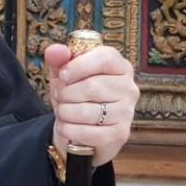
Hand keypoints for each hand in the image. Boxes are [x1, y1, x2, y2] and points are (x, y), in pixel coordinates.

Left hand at [45, 42, 137, 167]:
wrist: (77, 124)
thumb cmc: (73, 91)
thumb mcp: (63, 72)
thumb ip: (58, 58)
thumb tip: (56, 50)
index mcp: (119, 66)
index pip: (105, 59)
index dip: (79, 66)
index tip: (63, 75)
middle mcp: (129, 88)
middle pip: (92, 86)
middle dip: (66, 92)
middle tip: (59, 95)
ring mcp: (127, 112)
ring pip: (88, 111)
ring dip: (65, 111)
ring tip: (62, 110)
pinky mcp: (120, 134)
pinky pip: (88, 132)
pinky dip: (69, 129)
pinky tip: (65, 126)